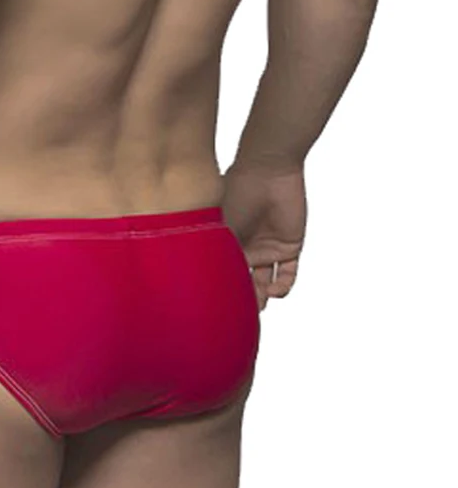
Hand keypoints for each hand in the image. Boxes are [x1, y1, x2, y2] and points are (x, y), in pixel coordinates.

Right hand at [221, 161, 306, 311]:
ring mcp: (267, 248)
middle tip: (238, 315)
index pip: (223, 272)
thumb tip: (198, 284)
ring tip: (257, 304)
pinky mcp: (289, 246)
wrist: (267, 172)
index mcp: (224, 242)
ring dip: (263, 297)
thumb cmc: (236, 194)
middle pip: (244, 282)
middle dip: (242, 299)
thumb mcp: (219, 228)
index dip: (222, 289)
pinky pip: (288, 273)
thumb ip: (213, 255)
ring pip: (265, 282)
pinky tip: (275, 290)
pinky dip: (283, 287)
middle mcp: (244, 248)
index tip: (217, 308)